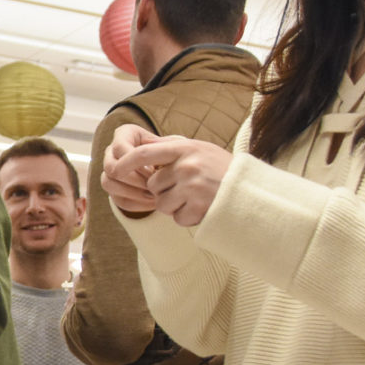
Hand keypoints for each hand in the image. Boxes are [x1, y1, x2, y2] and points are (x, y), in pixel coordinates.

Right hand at [98, 124, 166, 213]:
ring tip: (153, 195)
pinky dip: (136, 204)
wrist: (173, 167)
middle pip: (111, 167)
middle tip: (153, 185)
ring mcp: (110, 171)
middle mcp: (112, 151)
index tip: (154, 170)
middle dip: (133, 179)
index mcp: (124, 134)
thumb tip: (153, 159)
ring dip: (132, 192)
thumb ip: (164, 147)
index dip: (135, 162)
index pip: (119, 147)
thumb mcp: (172, 144)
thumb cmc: (173, 152)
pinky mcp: (115, 189)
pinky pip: (117, 200)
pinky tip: (152, 203)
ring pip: (108, 183)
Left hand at [107, 134, 232, 227]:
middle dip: (163, 192)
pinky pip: (177, 218)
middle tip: (185, 189)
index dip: (126, 161)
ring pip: (162, 204)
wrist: (250, 190)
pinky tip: (201, 209)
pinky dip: (186, 218)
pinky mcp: (199, 208)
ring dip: (174, 206)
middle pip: (153, 185)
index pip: (145, 153)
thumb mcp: (200, 149)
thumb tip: (141, 145)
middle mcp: (187, 166)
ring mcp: (193, 188)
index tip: (114, 168)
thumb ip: (173, 148)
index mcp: (185, 148)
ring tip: (195, 198)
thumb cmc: (222, 168)